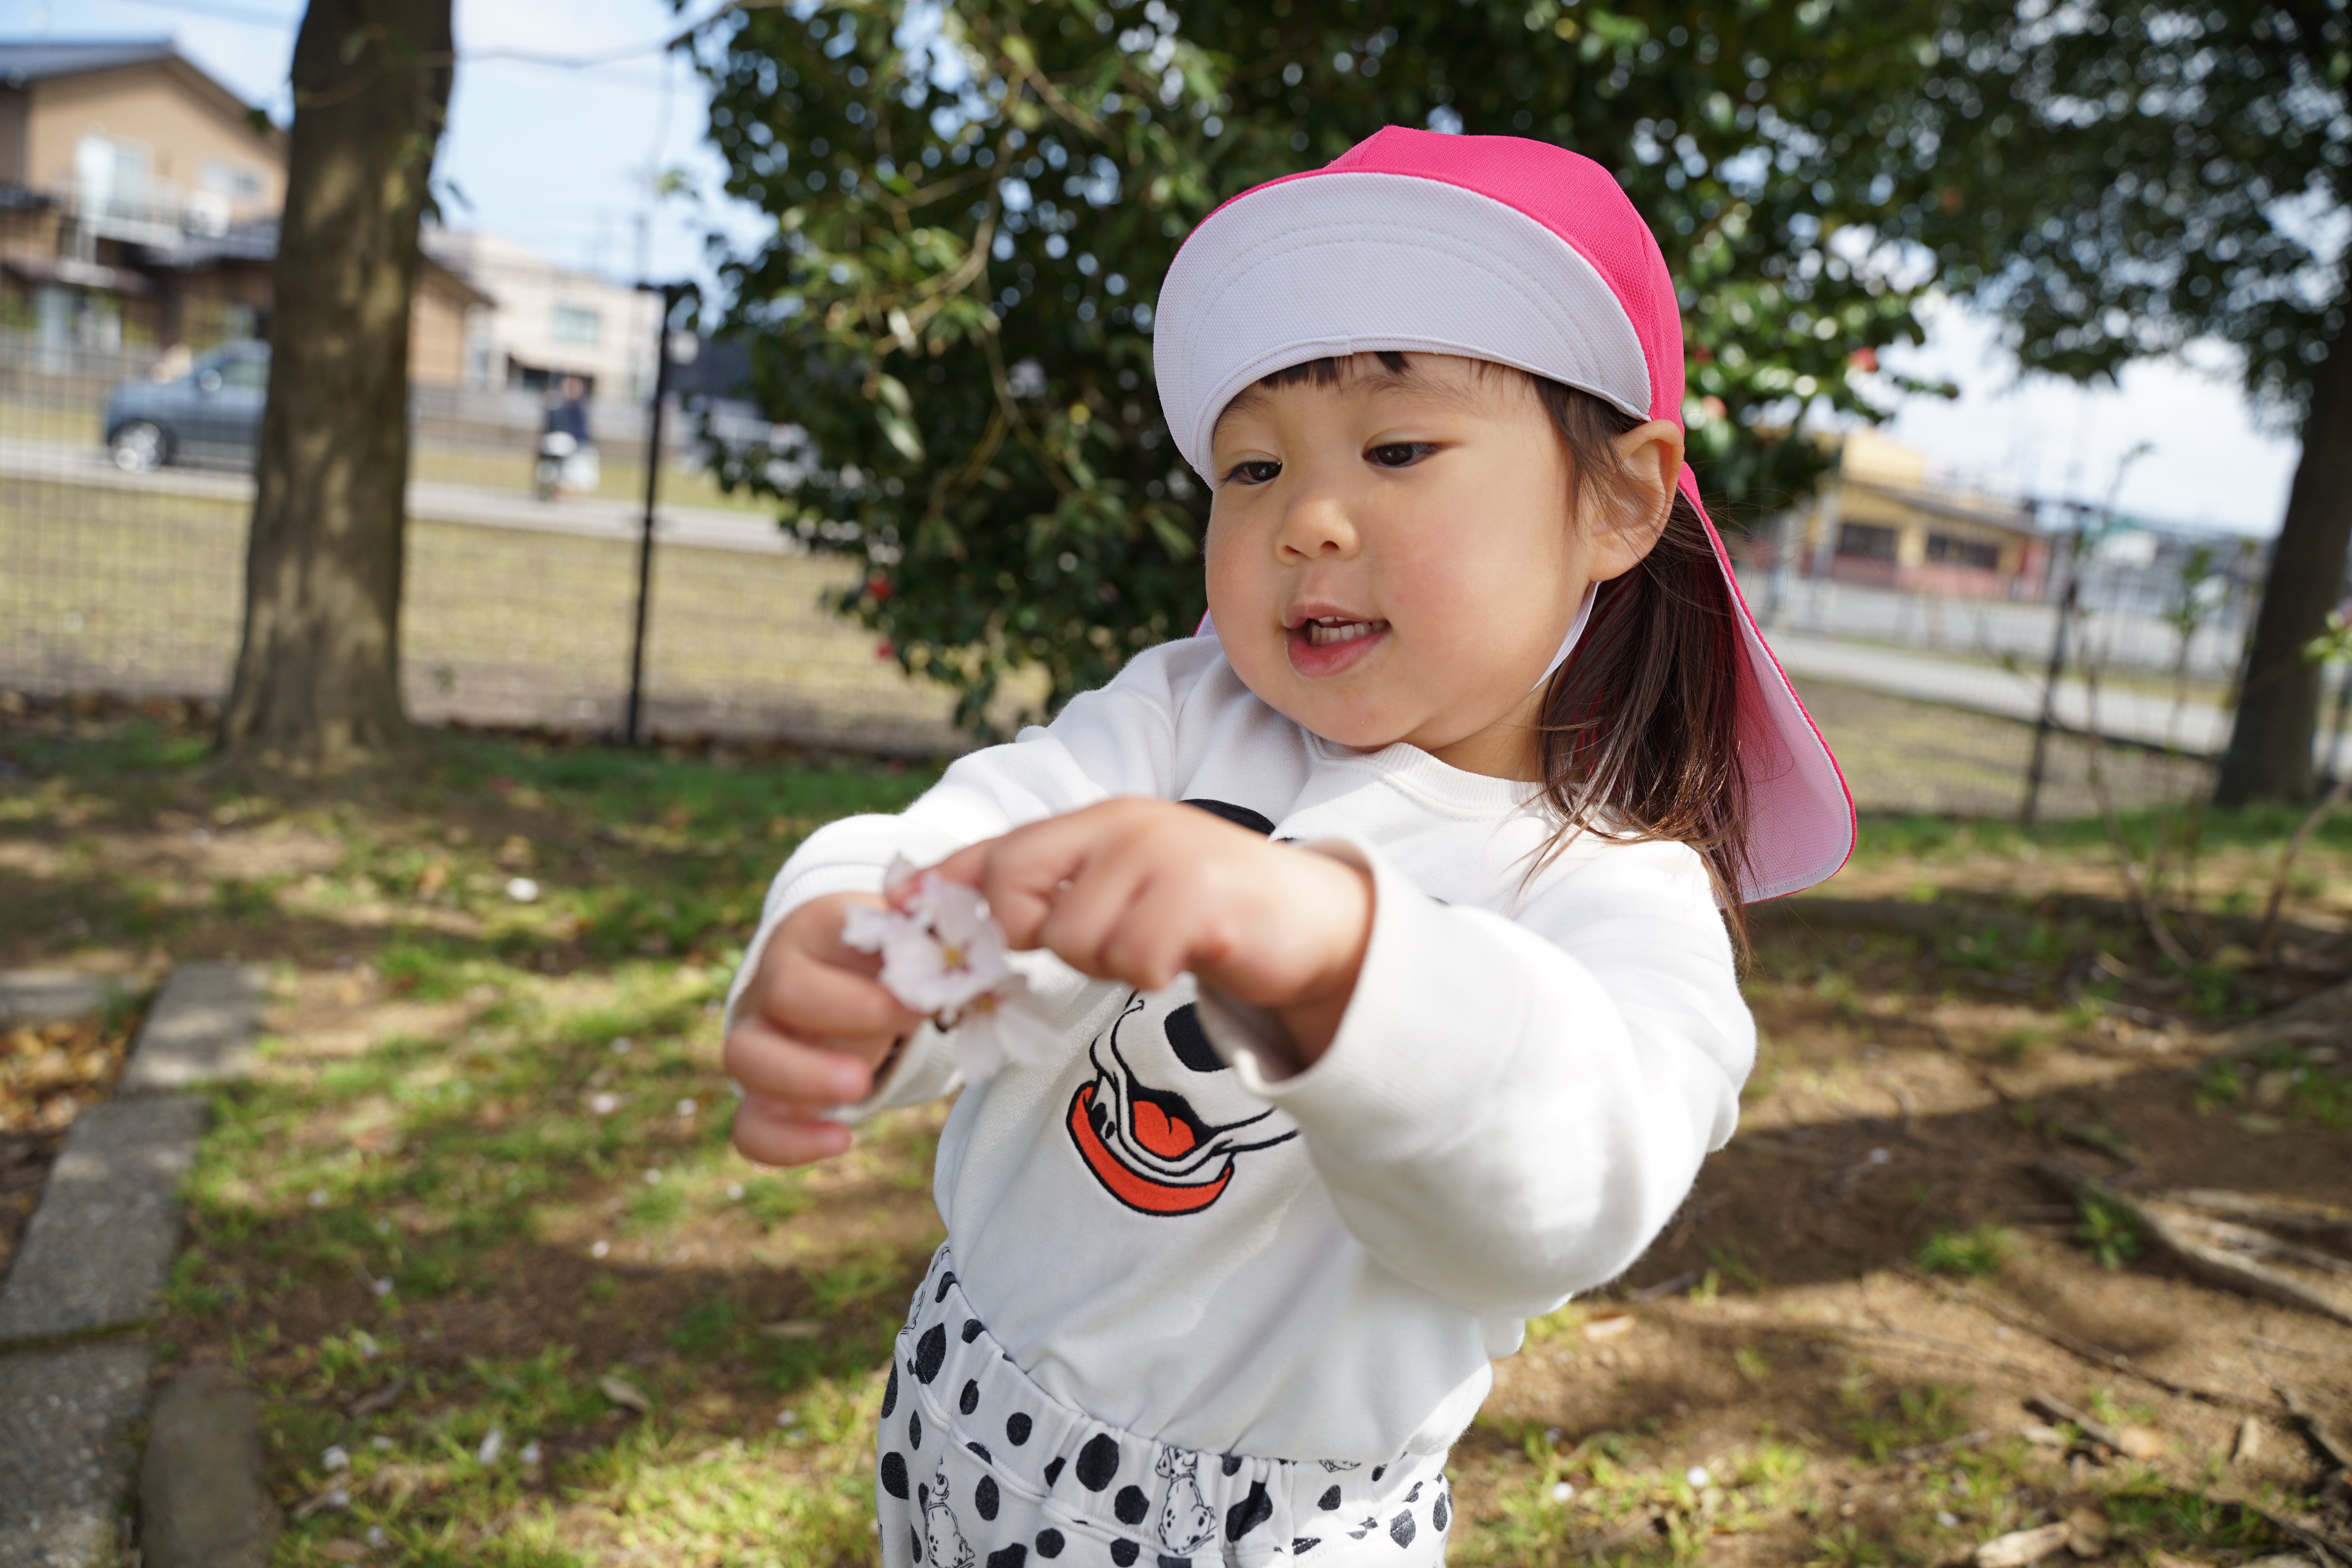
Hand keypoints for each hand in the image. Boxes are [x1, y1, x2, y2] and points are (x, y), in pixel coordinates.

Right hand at [724, 892, 928, 1164]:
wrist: (834, 988)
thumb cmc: (877, 960)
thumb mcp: (903, 936)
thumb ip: (928, 932)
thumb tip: (958, 943)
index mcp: (813, 932)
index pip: (827, 931)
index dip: (878, 962)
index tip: (926, 993)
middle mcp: (772, 981)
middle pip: (780, 989)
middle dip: (846, 1012)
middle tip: (912, 1024)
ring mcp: (757, 1039)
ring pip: (744, 1057)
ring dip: (804, 1077)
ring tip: (862, 1087)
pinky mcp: (758, 1094)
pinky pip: (749, 1126)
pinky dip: (787, 1141)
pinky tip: (840, 1140)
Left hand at [931, 799, 1373, 1063]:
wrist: (1312, 922)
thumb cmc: (1204, 912)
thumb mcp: (1122, 889)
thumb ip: (1052, 895)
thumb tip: (959, 914)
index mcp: (1099, 821)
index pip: (998, 849)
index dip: (943, 885)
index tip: (897, 913)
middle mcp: (1125, 825)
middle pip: (1015, 890)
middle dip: (1034, 935)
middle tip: (1094, 942)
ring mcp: (1165, 856)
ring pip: (1077, 938)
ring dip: (1110, 961)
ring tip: (1157, 943)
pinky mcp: (1203, 899)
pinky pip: (1135, 960)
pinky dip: (1154, 973)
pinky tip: (1186, 955)